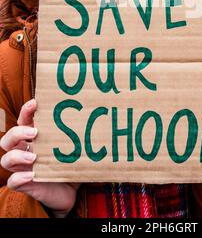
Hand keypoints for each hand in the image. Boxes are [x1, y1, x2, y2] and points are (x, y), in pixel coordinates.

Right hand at [0, 99, 78, 217]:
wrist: (70, 192)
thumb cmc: (69, 164)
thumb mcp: (73, 147)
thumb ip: (79, 134)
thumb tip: (99, 115)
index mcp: (34, 138)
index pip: (24, 120)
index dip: (26, 111)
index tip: (36, 103)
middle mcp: (25, 151)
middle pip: (8, 138)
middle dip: (18, 132)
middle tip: (35, 132)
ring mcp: (23, 168)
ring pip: (6, 159)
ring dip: (17, 156)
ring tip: (33, 157)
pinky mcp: (25, 185)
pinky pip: (13, 181)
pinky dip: (19, 178)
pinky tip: (32, 175)